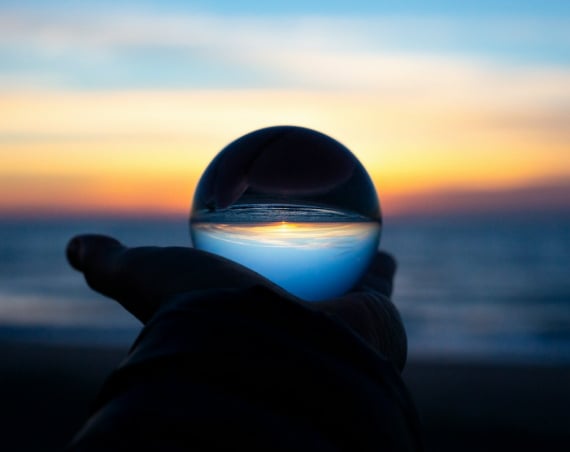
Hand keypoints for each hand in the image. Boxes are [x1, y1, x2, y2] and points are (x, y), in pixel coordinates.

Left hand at [67, 234, 406, 369]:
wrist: (261, 352)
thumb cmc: (199, 316)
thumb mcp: (145, 279)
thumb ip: (113, 264)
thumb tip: (74, 248)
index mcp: (248, 327)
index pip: (254, 295)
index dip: (256, 273)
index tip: (256, 252)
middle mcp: (295, 337)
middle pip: (301, 295)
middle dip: (310, 275)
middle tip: (312, 240)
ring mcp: (339, 336)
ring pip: (349, 291)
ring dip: (350, 269)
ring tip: (353, 231)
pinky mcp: (377, 329)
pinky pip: (378, 280)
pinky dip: (378, 258)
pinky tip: (373, 220)